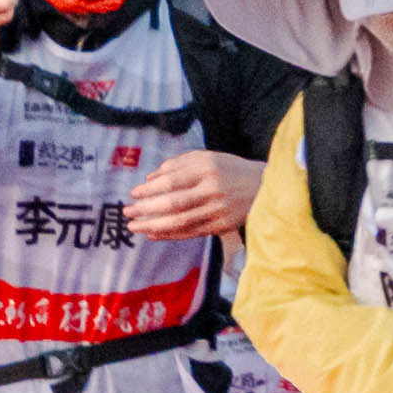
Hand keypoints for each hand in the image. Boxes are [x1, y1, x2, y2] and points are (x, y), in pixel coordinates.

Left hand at [128, 152, 258, 240]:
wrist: (265, 187)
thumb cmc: (229, 169)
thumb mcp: (207, 158)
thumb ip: (177, 164)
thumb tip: (149, 179)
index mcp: (207, 168)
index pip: (171, 181)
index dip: (149, 190)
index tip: (133, 193)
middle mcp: (213, 189)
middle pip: (173, 203)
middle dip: (146, 210)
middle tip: (127, 213)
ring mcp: (218, 210)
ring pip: (180, 222)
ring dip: (153, 226)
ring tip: (135, 227)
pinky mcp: (222, 226)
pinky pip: (191, 232)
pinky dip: (170, 235)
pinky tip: (153, 234)